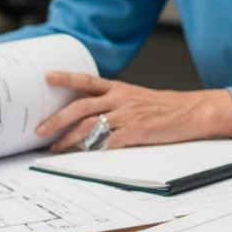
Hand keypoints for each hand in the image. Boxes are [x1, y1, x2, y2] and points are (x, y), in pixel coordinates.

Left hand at [33, 72, 231, 151]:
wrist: (191, 112)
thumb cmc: (163, 108)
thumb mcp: (136, 97)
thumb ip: (112, 102)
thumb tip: (86, 115)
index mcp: (119, 88)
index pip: (87, 80)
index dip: (66, 77)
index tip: (47, 76)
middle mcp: (120, 99)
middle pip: (80, 107)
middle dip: (56, 120)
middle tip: (40, 130)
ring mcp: (127, 116)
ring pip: (89, 127)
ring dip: (69, 139)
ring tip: (56, 147)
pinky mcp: (136, 133)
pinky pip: (109, 143)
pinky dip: (95, 150)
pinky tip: (86, 155)